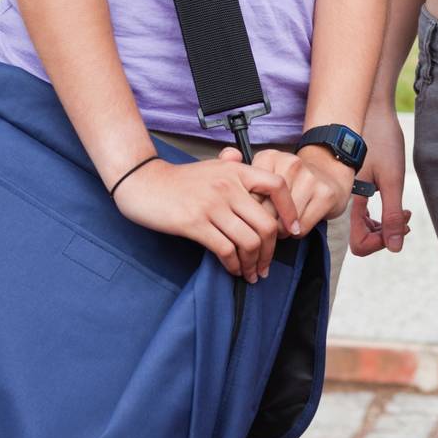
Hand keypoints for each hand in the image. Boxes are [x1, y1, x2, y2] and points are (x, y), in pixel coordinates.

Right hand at [111, 153, 298, 283]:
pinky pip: (225, 250)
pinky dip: (234, 265)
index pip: (277, 186)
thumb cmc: (180, 179)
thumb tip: (248, 164)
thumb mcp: (212, 165)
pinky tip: (233, 270)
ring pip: (248, 241)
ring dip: (254, 264)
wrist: (144, 184)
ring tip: (252, 274)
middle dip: (271, 251)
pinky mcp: (195, 223)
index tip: (293, 230)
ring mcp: (212, 204)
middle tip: (267, 266)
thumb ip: (232, 164)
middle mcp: (229, 185)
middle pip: (266, 223)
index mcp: (237, 170)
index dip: (290, 210)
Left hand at [219, 144, 353, 234]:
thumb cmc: (291, 180)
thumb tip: (228, 188)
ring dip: (280, 232)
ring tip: (282, 226)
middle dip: (263, 226)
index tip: (249, 218)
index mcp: (269, 157)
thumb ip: (243, 179)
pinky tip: (297, 225)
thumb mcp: (265, 175)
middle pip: (265, 210)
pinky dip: (296, 233)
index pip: (248, 196)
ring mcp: (309, 177)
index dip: (247, 213)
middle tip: (266, 228)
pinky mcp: (324, 193)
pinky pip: (301, 226)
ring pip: (283, 221)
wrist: (329, 173)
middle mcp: (289, 163)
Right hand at [350, 104, 411, 257]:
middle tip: (406, 216)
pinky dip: (379, 211)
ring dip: (384, 224)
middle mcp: (346, 199)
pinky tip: (392, 197)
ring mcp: (349, 190)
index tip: (400, 225)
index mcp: (352, 201)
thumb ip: (392, 215)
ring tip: (403, 209)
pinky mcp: (354, 181)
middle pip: (360, 236)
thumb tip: (395, 248)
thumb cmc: (382, 140)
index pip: (359, 244)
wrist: (373, 108)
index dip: (381, 242)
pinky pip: (363, 209)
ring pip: (362, 223)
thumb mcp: (392, 179)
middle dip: (385, 233)